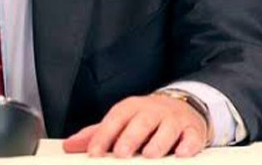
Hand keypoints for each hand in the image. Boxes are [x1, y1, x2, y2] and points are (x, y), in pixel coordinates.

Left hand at [62, 93, 208, 157]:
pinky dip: (187, 145)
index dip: (104, 136)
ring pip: (166, 128)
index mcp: (131, 108)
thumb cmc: (146, 118)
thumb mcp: (121, 122)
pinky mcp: (192, 129)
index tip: (94, 153)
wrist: (182, 106)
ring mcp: (173, 119)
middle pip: (141, 122)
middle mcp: (152, 111)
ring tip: (149, 155)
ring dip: (158, 142)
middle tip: (121, 153)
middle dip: (130, 137)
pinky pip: (191, 137)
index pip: (115, 119)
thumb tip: (68, 145)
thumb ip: (98, 134)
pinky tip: (181, 154)